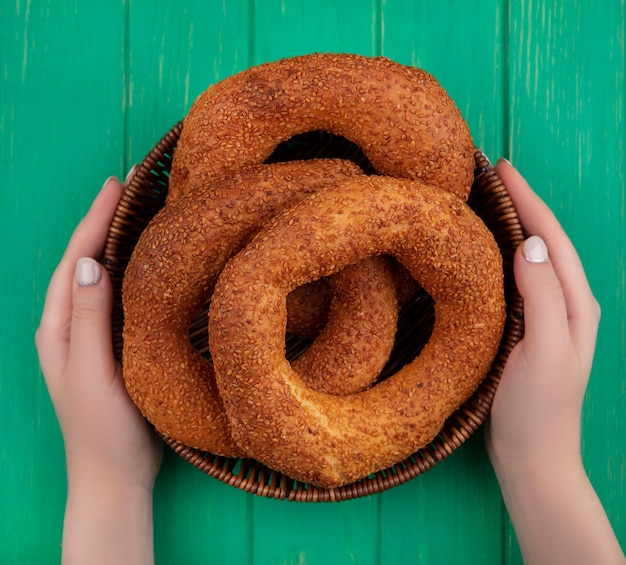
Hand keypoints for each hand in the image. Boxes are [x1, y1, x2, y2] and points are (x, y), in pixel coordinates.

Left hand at [36, 174, 161, 563]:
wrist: (114, 476)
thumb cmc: (102, 429)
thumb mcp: (92, 373)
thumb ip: (88, 320)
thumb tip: (91, 261)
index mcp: (57, 327)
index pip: (75, 261)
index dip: (94, 221)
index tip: (116, 186)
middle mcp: (69, 325)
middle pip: (84, 262)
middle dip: (102, 223)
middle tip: (129, 189)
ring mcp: (90, 336)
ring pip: (102, 278)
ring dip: (116, 243)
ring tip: (138, 214)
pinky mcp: (112, 346)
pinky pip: (119, 298)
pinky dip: (131, 272)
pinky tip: (148, 264)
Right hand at [485, 159, 623, 564]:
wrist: (533, 459)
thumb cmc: (538, 410)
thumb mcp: (544, 351)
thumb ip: (543, 296)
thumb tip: (531, 242)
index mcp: (575, 304)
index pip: (552, 238)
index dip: (529, 201)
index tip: (503, 169)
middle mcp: (565, 304)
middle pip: (546, 242)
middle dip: (523, 204)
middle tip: (492, 176)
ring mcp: (546, 318)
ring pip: (531, 259)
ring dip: (513, 226)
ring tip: (485, 202)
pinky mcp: (525, 331)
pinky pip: (515, 280)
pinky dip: (500, 256)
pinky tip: (481, 252)